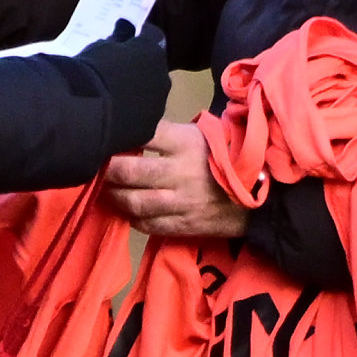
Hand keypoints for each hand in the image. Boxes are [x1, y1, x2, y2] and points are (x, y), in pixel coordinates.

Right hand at [74, 17, 173, 150]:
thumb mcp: (101, 47)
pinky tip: (115, 119)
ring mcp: (158, 104)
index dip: (140, 39)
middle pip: (155, 70)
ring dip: (138, 95)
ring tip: (115, 99)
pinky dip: (132, 116)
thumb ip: (118, 39)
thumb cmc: (90, 71)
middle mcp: (162, 77)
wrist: (83, 110)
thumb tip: (125, 27)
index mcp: (152, 51)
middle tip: (120, 74)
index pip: (152, 38)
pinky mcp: (149, 128)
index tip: (129, 40)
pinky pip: (142, 119)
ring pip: (151, 96)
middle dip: (141, 70)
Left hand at [103, 123, 249, 241]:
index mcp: (186, 144)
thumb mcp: (202, 135)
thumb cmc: (226, 158)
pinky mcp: (185, 225)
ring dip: (115, 196)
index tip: (106, 138)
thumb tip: (132, 131)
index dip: (121, 136)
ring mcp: (182, 202)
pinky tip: (128, 211)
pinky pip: (149, 225)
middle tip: (95, 167)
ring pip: (135, 202)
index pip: (144, 135)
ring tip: (107, 190)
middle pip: (130, 171)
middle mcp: (181, 173)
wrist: (262, 194)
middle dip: (108, 170)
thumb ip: (169, 135)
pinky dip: (134, 218)